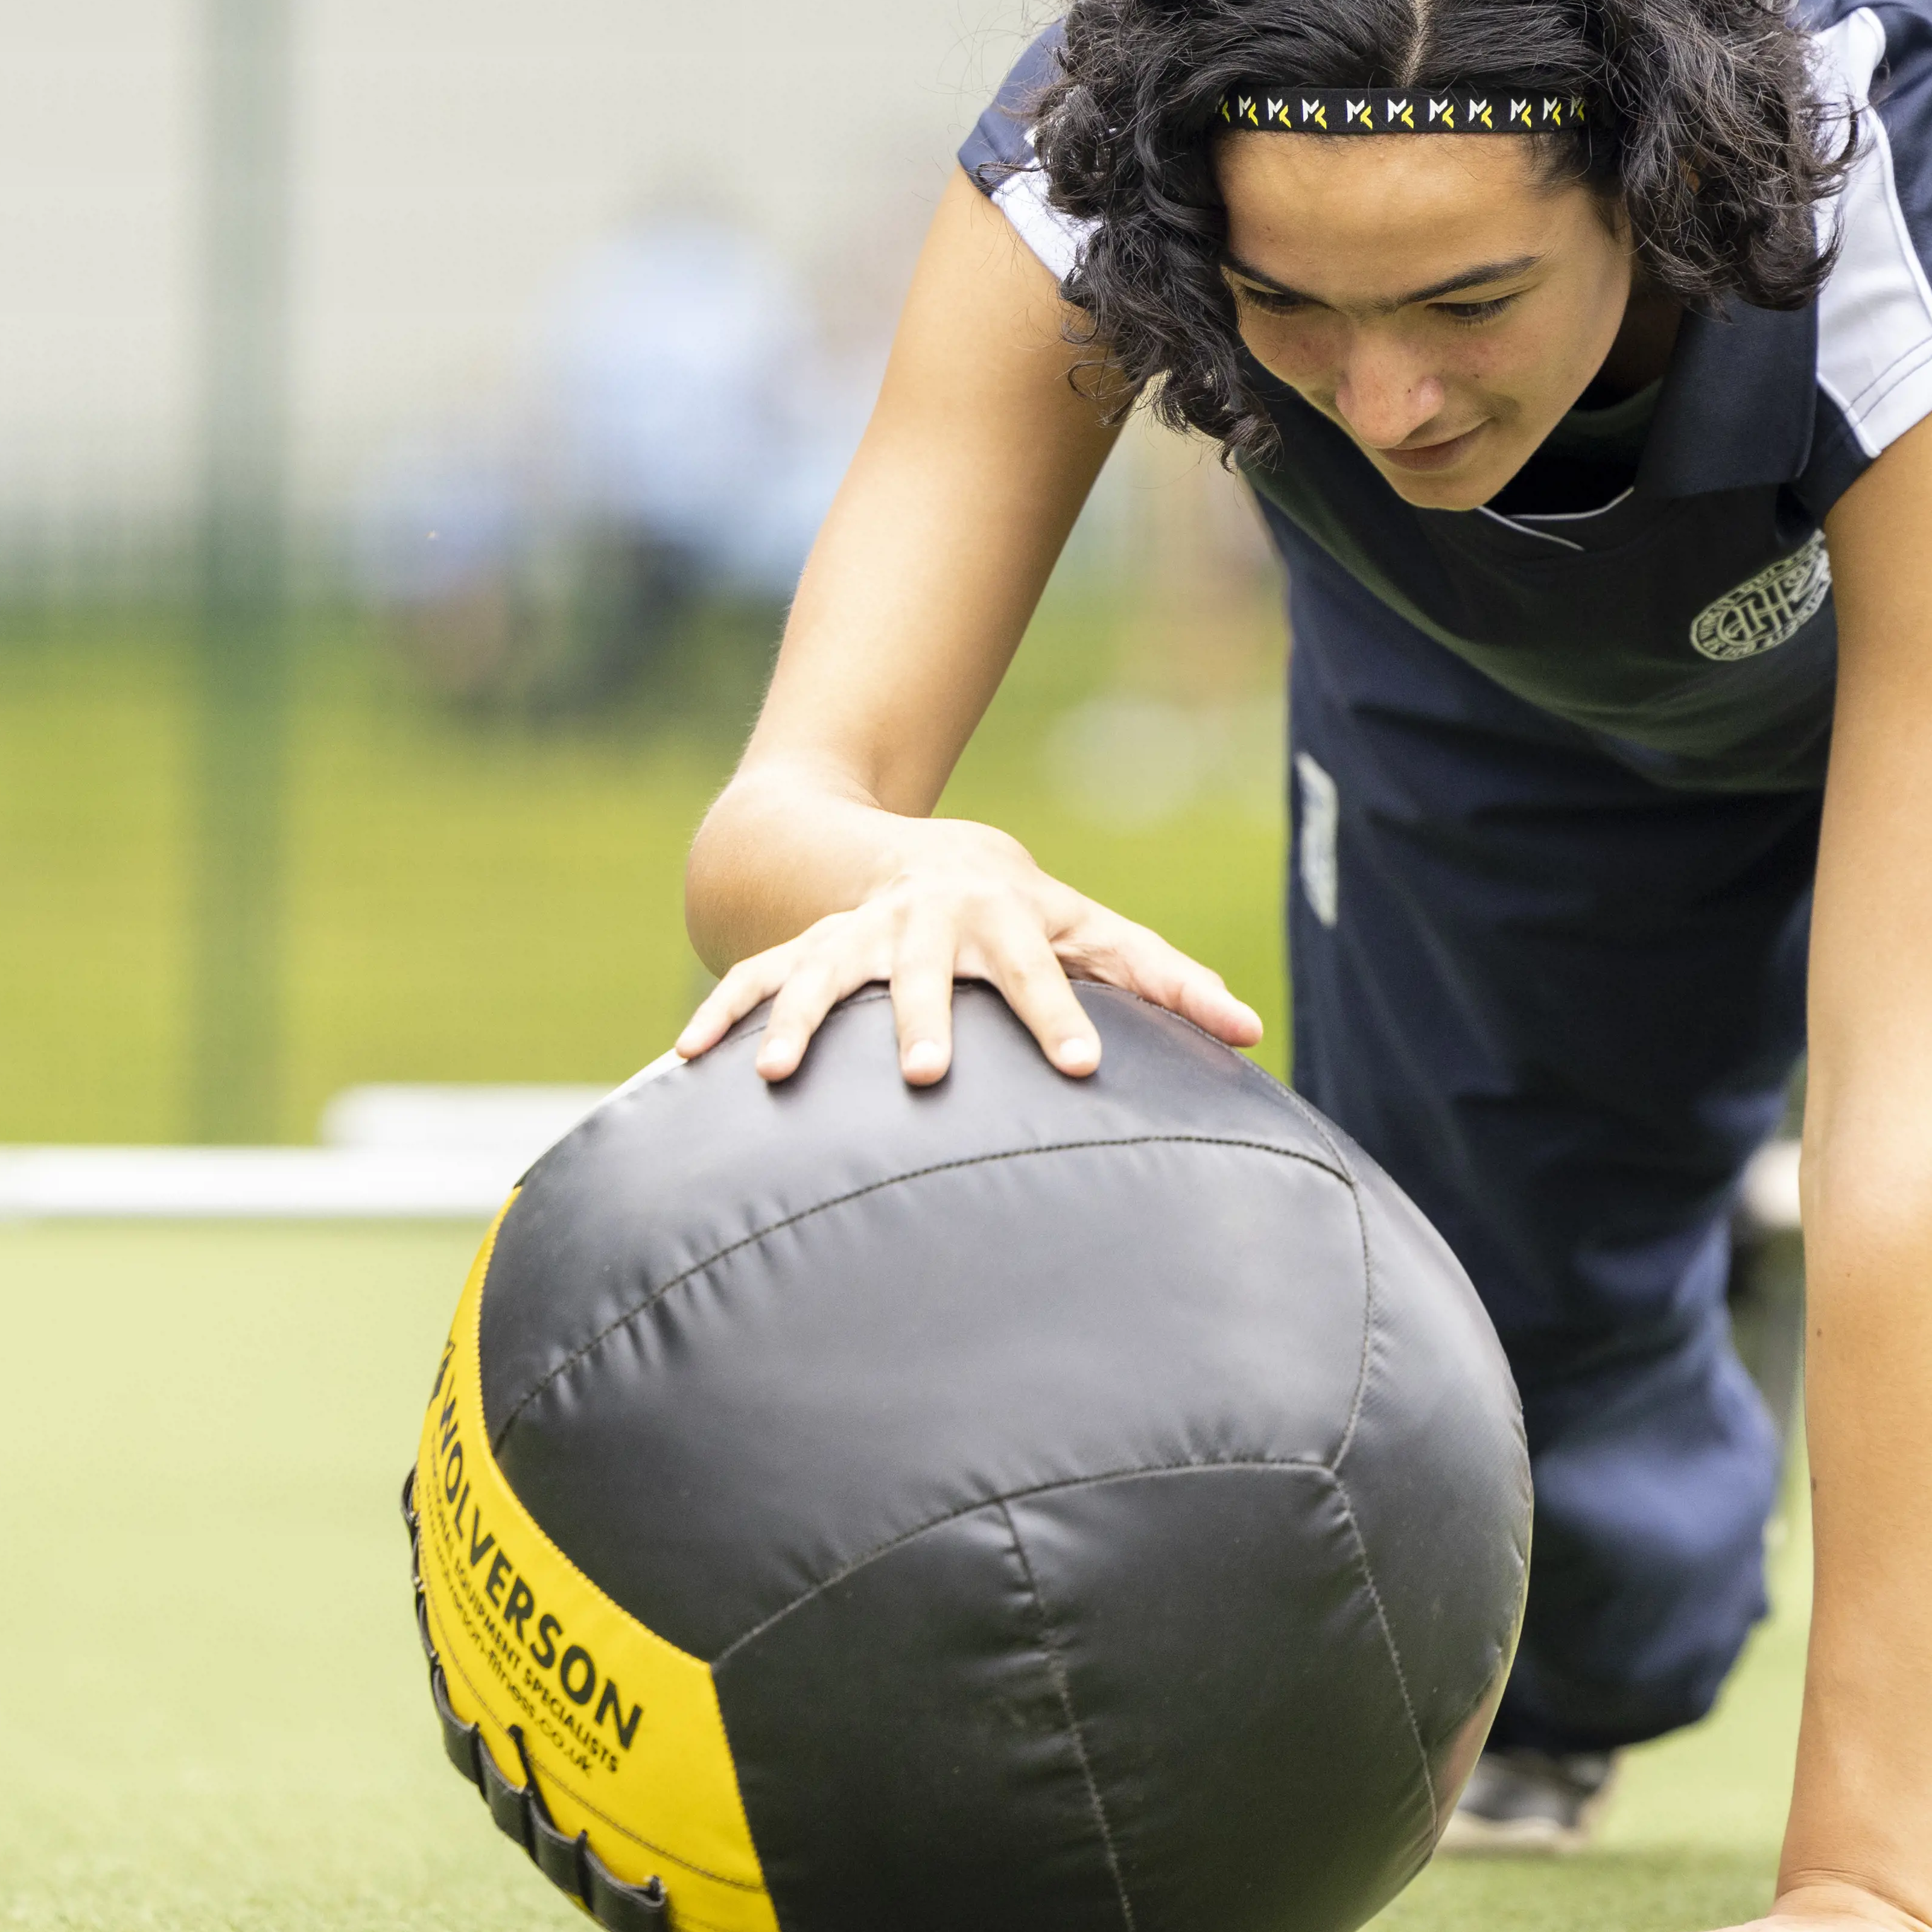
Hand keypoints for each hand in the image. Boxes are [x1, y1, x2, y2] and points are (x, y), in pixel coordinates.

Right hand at [674, 818, 1263, 1087]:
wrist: (913, 856)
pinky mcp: (800, 952)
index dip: (1063, 1012)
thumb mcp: (1087, 929)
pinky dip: (717, 1017)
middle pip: (925, 968)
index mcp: (1001, 919)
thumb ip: (1162, 978)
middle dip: (923, 1016)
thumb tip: (1252, 1031)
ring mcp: (853, 936)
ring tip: (776, 1076)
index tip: (1086, 1066)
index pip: (1040, 968)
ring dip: (795, 1018)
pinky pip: (748, 981)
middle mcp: (922, 924)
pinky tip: (679, 1067)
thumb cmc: (1019, 911)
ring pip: (819, 971)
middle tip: (928, 1073)